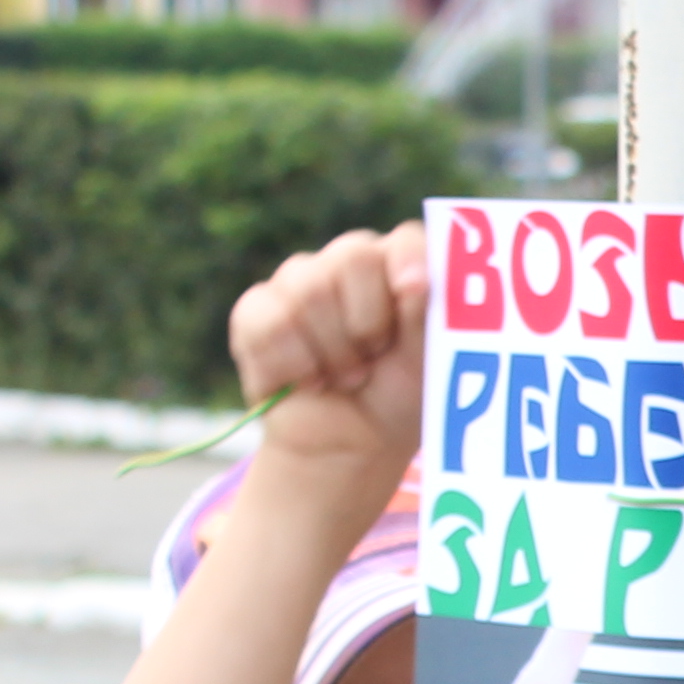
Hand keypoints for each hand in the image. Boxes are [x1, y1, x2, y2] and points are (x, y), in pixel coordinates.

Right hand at [230, 225, 429, 479]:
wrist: (349, 443)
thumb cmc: (399, 397)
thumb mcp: (427, 363)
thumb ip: (426, 317)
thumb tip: (419, 281)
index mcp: (399, 268)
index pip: (405, 240)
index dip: (408, 259)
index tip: (416, 289)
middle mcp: (348, 264)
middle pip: (353, 257)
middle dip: (367, 322)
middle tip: (373, 358)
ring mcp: (298, 282)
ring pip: (309, 291)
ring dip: (333, 352)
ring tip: (346, 378)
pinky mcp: (256, 311)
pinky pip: (269, 322)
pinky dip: (292, 365)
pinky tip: (306, 382)